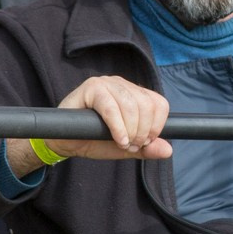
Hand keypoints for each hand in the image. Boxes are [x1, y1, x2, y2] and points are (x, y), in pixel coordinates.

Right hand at [8, 76, 172, 176]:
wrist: (64, 141)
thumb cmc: (94, 140)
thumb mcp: (125, 147)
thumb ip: (146, 148)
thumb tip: (168, 150)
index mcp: (134, 94)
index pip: (159, 104)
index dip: (156, 126)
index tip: (144, 142)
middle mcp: (122, 84)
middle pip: (147, 105)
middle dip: (143, 131)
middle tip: (132, 145)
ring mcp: (107, 83)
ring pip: (131, 105)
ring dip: (131, 130)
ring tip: (123, 143)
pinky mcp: (91, 87)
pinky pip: (111, 107)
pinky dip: (117, 126)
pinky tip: (118, 139)